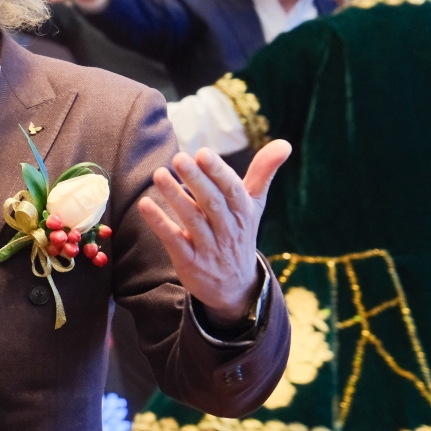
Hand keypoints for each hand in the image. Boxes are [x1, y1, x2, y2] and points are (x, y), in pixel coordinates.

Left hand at [139, 141, 291, 323]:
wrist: (236, 287)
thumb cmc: (240, 233)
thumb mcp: (254, 205)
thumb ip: (263, 172)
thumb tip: (285, 143)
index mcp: (243, 212)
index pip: (232, 190)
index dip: (218, 172)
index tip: (202, 153)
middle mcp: (228, 230)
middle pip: (212, 203)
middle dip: (196, 180)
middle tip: (179, 158)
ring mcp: (209, 248)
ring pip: (192, 220)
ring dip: (175, 197)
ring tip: (159, 174)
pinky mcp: (190, 262)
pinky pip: (174, 241)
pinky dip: (160, 223)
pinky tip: (145, 205)